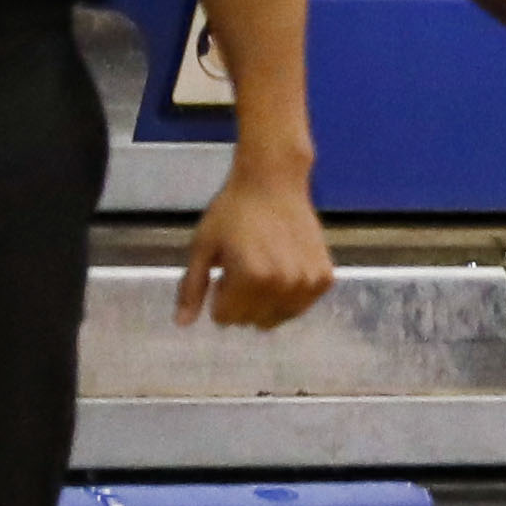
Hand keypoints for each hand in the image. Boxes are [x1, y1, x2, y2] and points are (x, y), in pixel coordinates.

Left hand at [178, 159, 333, 331]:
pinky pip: (300, 306)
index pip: (226, 317)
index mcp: (251, 277)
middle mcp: (283, 284)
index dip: (219, 297)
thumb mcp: (202, 246)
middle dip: (241, 302)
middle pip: (252, 320)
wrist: (273, 182)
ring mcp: (307, 282)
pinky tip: (284, 271)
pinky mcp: (324, 277)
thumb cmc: (233, 211)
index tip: (224, 273)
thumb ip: (192, 287)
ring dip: (265, 302)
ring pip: (277, 318)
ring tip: (263, 270)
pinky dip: (289, 296)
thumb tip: (181, 323)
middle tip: (242, 270)